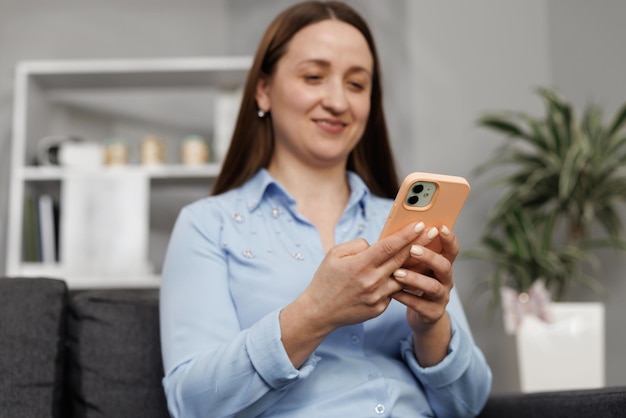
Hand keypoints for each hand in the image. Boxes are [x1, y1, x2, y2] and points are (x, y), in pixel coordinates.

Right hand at [280, 222, 425, 366]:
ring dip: (415, 264)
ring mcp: (377, 297)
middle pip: (402, 259)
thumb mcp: (334, 254)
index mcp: (360, 265)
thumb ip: (357, 245)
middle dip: (419, 244)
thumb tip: (377, 244)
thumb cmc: (325, 280)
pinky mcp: (379, 308)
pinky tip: (406, 275)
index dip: (407, 235)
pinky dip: (398, 282)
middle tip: (433, 232)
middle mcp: (371, 281)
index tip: (420, 225)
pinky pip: (393, 291)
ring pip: (403, 277)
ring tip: (427, 252)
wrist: (319, 312)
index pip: (389, 246)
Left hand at [390, 225, 457, 365]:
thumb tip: (397, 231)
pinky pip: (420, 305)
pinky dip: (406, 298)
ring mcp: (442, 298)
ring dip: (415, 279)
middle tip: (412, 249)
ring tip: (397, 273)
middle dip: (429, 257)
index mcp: (443, 265)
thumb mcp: (417, 267)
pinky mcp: (433, 313)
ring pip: (433, 287)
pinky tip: (393, 292)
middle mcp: (446, 280)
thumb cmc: (415, 283)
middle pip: (444, 266)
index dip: (449, 239)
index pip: (452, 250)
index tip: (440, 227)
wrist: (421, 315)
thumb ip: (413, 252)